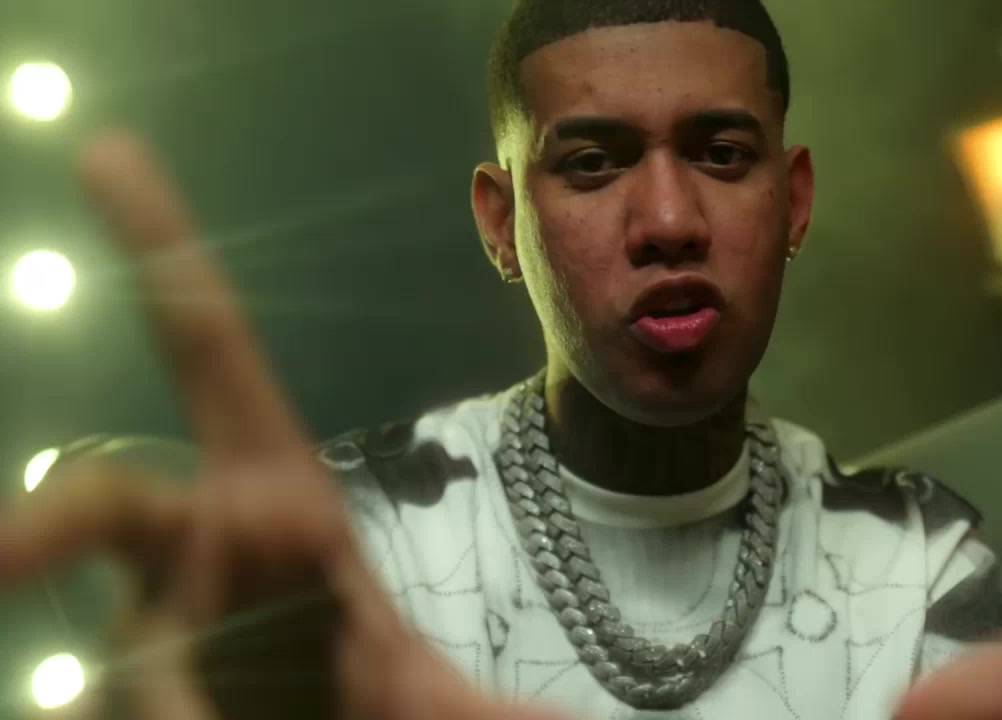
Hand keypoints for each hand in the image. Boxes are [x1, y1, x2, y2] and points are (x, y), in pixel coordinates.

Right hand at [0, 135, 560, 719]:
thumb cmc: (365, 696)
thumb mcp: (439, 701)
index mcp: (274, 496)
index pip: (213, 354)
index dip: (163, 252)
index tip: (112, 151)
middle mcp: (198, 543)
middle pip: (112, 501)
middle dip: (58, 523)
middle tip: (5, 554)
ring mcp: (151, 612)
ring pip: (135, 649)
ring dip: (180, 701)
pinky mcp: (127, 673)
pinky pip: (123, 698)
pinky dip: (172, 716)